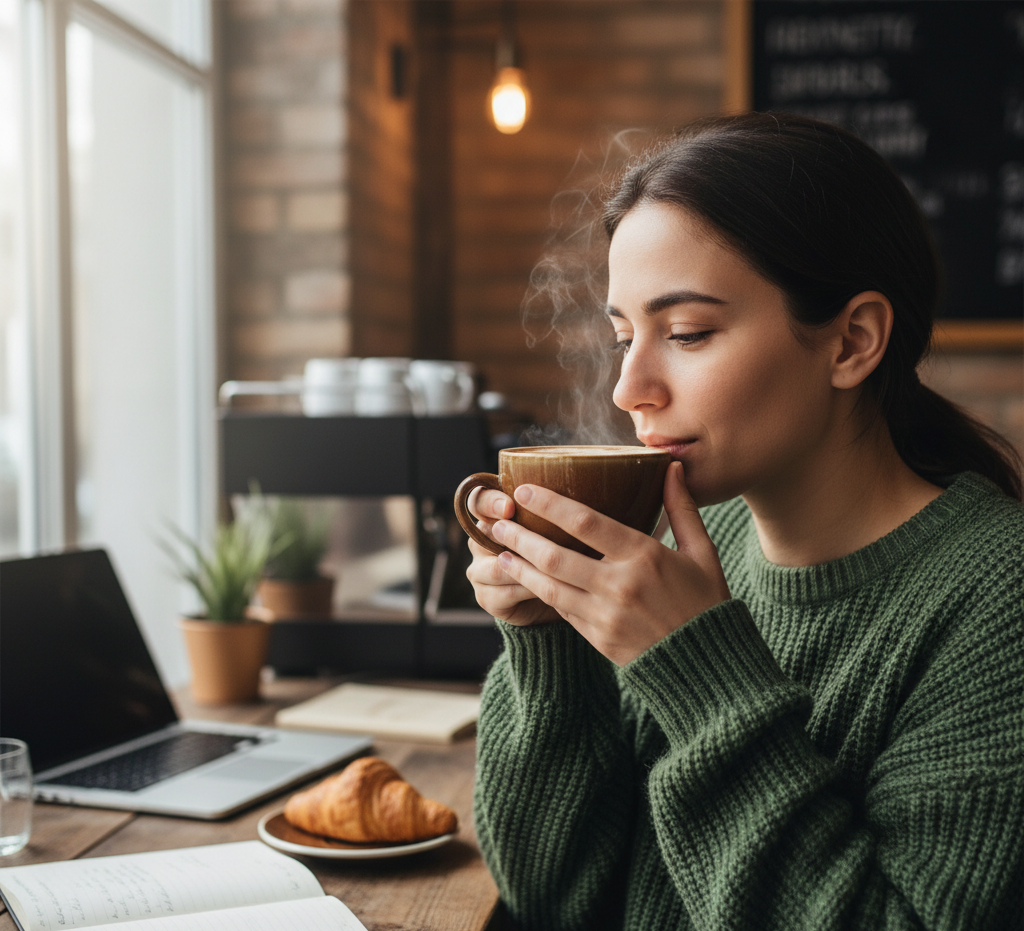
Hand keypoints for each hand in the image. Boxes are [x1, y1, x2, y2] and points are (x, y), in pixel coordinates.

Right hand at [464, 487, 561, 626]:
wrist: (556, 597)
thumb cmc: (558, 555)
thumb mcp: (556, 531)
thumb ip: (552, 515)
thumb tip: (573, 495)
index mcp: (491, 519)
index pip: (478, 501)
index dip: (491, 502)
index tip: (510, 507)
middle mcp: (479, 543)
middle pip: (484, 534)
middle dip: (511, 536)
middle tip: (536, 539)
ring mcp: (479, 572)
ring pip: (497, 568)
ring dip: (527, 568)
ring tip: (555, 568)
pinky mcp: (485, 598)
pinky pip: (505, 592)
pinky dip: (530, 589)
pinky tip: (551, 587)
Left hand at [489, 462, 730, 664]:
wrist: (707, 666)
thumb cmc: (706, 603)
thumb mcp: (702, 553)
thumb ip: (682, 508)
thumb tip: (671, 466)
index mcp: (644, 557)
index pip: (585, 522)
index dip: (550, 504)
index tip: (525, 490)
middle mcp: (619, 585)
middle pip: (556, 555)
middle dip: (522, 537)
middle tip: (499, 523)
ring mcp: (605, 615)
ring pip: (549, 586)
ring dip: (521, 567)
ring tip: (500, 552)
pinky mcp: (598, 638)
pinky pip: (561, 611)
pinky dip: (541, 593)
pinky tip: (526, 580)